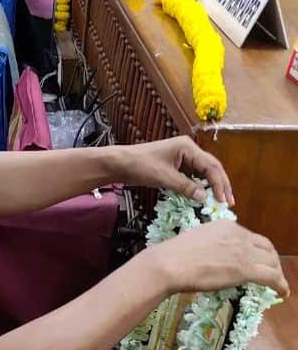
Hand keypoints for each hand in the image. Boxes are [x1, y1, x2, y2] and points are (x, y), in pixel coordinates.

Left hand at [113, 136, 233, 204]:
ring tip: (220, 201)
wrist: (120, 163)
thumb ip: (185, 187)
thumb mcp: (164, 178)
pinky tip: (204, 197)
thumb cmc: (140, 165)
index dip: (219, 184)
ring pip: (204, 172)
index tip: (222, 201)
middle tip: (229, 202)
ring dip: (213, 186)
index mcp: (187, 147)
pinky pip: (193, 176)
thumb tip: (204, 197)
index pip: (210, 166)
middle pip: (212, 167)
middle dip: (221, 185)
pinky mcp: (177, 165)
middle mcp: (188, 150)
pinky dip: (200, 186)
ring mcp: (183, 157)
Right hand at [148, 221, 288, 299]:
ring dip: (277, 274)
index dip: (258, 250)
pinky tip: (282, 293)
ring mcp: (244, 251)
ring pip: (272, 262)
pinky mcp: (246, 269)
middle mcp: (239, 234)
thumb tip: (214, 259)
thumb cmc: (173, 256)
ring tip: (278, 285)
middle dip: (272, 260)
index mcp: (226, 225)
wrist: (170, 264)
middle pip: (266, 247)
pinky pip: (272, 277)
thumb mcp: (196, 242)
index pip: (251, 237)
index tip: (257, 260)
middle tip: (272, 272)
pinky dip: (281, 285)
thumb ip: (211, 246)